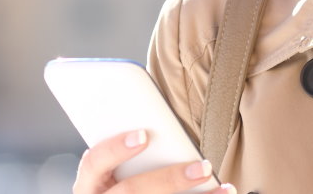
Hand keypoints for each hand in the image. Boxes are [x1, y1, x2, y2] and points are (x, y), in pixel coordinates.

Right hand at [72, 129, 235, 193]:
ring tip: (223, 188)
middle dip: (169, 179)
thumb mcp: (112, 170)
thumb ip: (127, 152)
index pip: (93, 163)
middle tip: (202, 167)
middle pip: (131, 191)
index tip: (142, 135)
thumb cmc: (117, 182)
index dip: (115, 148)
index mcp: (89, 184)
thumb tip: (155, 125)